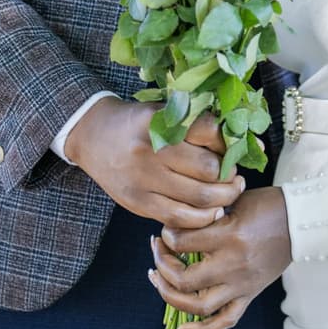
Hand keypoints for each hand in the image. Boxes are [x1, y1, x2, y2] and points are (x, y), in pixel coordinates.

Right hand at [64, 96, 244, 227]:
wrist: (92, 135)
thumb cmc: (135, 121)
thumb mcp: (160, 110)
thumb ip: (192, 122)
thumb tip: (235, 139)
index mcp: (158, 121)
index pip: (208, 131)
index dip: (227, 141)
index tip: (232, 145)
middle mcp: (150, 150)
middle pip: (207, 169)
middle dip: (229, 174)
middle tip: (235, 174)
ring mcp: (142, 180)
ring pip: (198, 198)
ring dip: (223, 198)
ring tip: (230, 192)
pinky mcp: (138, 203)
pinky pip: (179, 218)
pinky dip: (202, 218)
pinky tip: (212, 211)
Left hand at [148, 186, 291, 328]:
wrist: (300, 221)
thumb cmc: (266, 204)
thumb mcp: (234, 200)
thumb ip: (207, 213)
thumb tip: (177, 221)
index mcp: (230, 236)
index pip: (182, 243)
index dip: (167, 235)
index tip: (166, 228)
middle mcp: (234, 265)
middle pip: (184, 280)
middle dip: (162, 265)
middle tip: (158, 250)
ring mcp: (242, 285)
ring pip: (198, 307)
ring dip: (170, 297)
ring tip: (158, 280)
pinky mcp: (249, 296)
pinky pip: (224, 322)